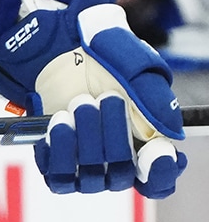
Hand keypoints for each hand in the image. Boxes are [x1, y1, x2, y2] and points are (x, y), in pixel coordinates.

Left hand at [0, 0, 187, 196]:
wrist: (52, 42)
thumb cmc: (98, 51)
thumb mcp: (130, 60)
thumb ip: (152, 93)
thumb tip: (169, 132)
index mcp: (145, 138)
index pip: (159, 179)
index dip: (160, 172)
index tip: (154, 149)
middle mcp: (116, 154)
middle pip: (123, 174)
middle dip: (112, 137)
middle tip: (99, 99)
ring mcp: (84, 159)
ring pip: (91, 178)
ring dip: (83, 144)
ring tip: (73, 107)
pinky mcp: (54, 156)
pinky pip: (56, 176)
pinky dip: (56, 155)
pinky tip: (55, 126)